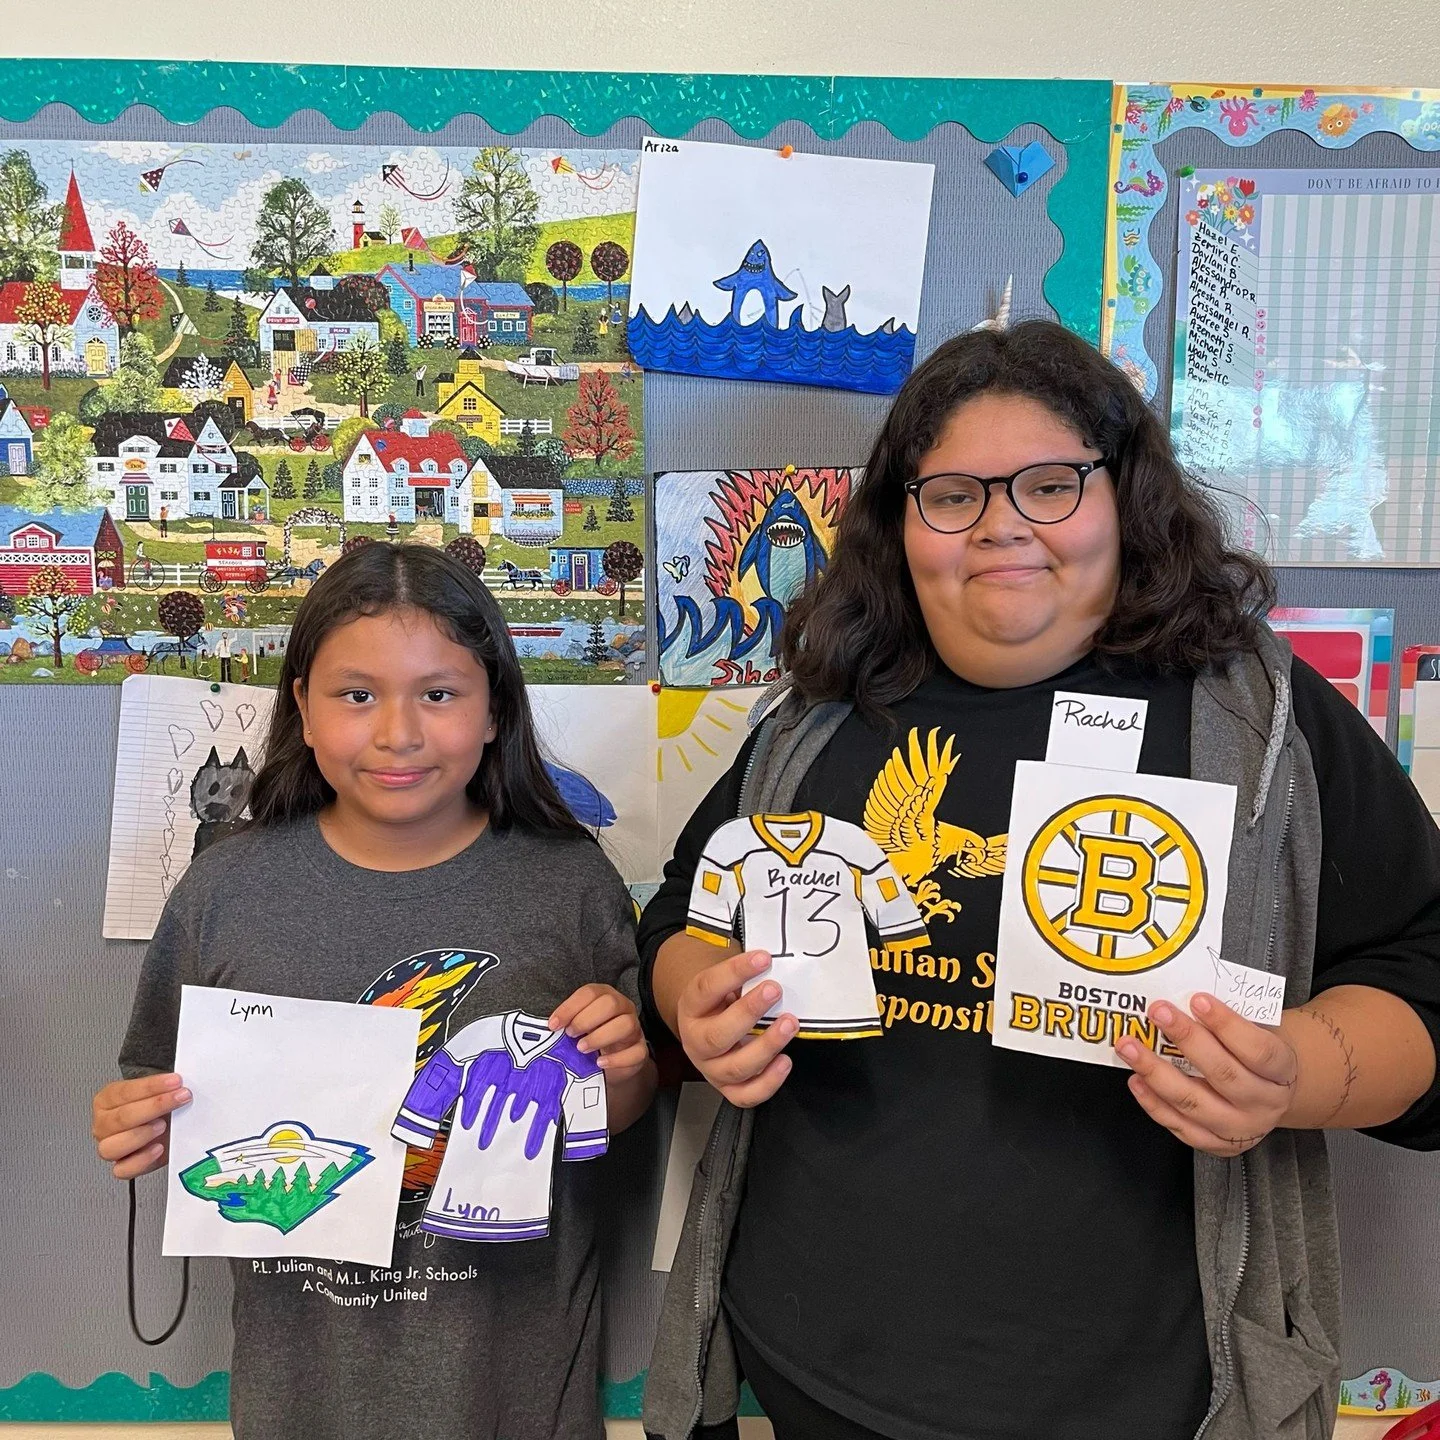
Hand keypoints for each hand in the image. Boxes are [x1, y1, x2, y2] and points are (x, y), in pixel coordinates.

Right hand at [92, 1073, 190, 1178]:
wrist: (166, 1123)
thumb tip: (182, 1083)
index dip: (152, 1086)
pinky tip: (158, 1148)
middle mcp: (104, 1124)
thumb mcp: (161, 1090)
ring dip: (142, 1134)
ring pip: (112, 1147)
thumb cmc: (159, 1106)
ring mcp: (110, 1147)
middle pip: (121, 1118)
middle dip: (155, 1106)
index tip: (176, 1082)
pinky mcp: (123, 1166)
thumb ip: (166, 1086)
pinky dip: (141, 1160)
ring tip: (164, 1125)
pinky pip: (122, 1170)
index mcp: (107, 1100)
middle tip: (180, 1098)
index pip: (125, 1092)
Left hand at [551, 984, 649, 1084]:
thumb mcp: (578, 1025)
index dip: (570, 1007)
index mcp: (605, 995)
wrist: (611, 1060)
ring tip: (581, 1049)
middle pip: (611, 1003)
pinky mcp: (641, 1049)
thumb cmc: (590, 1036)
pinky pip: (636, 1052)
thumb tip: (553, 1026)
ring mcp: (635, 1028)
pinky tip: (600, 1063)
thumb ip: (569, 1022)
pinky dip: (617, 1059)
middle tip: (570, 1035)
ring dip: (600, 1037)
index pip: (590, 993)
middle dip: (586, 1020)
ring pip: (626, 1025)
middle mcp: (623, 1007)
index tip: (554, 1025)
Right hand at [677, 950, 795, 1108]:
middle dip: (748, 1012)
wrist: (709, 1028)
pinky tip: (785, 1061)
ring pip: (735, 1067)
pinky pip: (746, 1095)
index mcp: (691, 1008)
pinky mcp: (728, 1089)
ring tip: (789, 1024)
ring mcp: (711, 1069)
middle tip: (774, 990)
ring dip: (766, 1046)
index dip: (735, 972)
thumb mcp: (725, 985)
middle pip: (717, 1035)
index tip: (763, 958)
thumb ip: (744, 978)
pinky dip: (768, 1082)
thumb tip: (774, 963)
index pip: (707, 988)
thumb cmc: (723, 1002)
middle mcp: (696, 1041)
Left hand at [1117, 995, 1298, 1156]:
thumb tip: (1184, 996)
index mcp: (1282, 1071)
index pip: (1258, 1050)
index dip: (1227, 1024)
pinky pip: (1180, 1126)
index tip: (1198, 999)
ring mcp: (1241, 1128)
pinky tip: (1136, 1079)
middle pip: (1223, 1074)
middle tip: (1158, 1012)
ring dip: (1156, 1072)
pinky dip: (1153, 1102)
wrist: (1269, 1093)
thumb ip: (1229, 1019)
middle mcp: (1265, 1104)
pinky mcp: (1216, 1143)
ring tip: (1129, 1046)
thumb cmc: (1254, 1053)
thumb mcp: (1258, 1031)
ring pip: (1194, 1102)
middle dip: (1186, 1039)